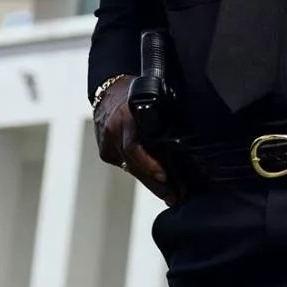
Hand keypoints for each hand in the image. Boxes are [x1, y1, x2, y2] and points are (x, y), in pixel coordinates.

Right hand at [95, 78, 177, 204]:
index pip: (134, 147)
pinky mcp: (105, 150)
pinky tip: (153, 178)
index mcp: (127, 117)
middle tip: (173, 197)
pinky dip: (139, 169)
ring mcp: (107, 142)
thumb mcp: (152, 100)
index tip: (164, 176)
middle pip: (134, 164)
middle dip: (155, 183)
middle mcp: (114, 131)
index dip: (149, 164)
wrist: (108, 89)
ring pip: (130, 167)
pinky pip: (124, 163)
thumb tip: (181, 143)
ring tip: (169, 194)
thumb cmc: (135, 92)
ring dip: (149, 180)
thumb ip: (160, 119)